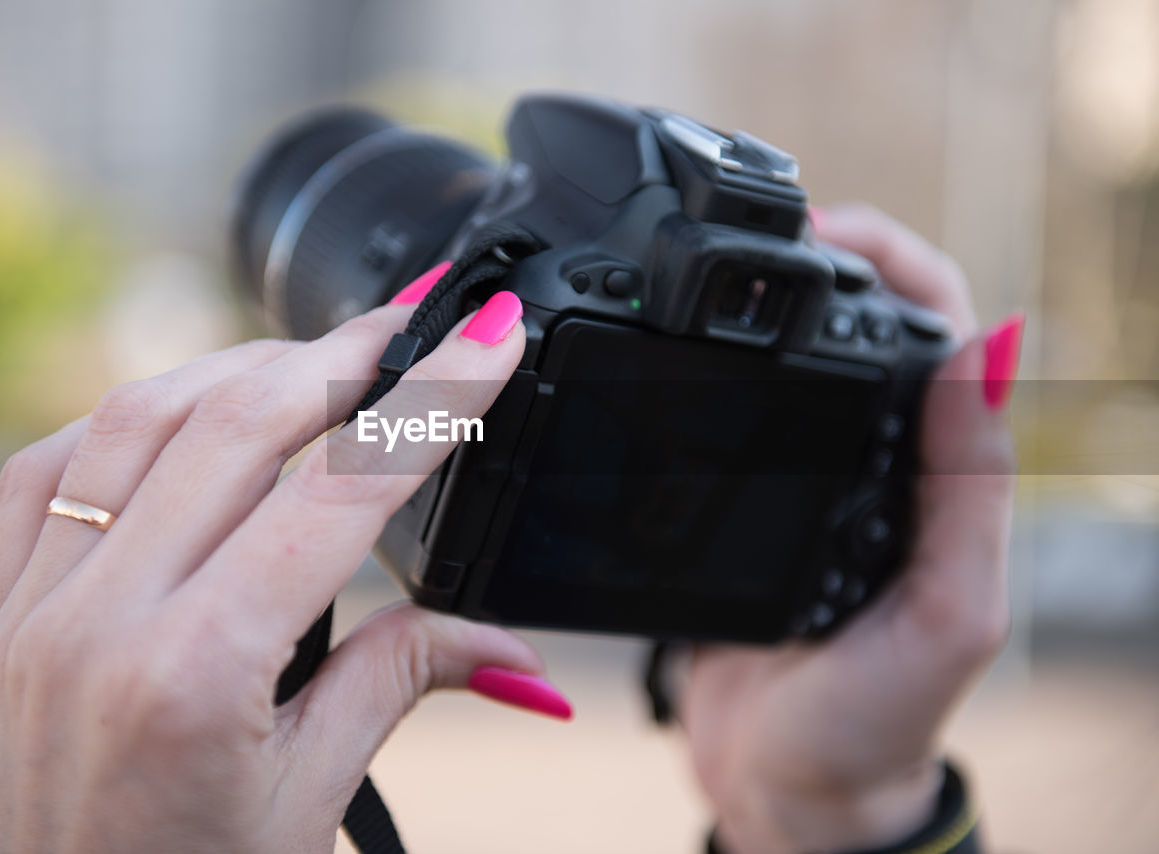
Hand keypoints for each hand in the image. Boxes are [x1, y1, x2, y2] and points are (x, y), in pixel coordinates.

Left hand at [0, 280, 571, 853]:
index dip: (431, 400)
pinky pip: (51, 467)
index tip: (490, 334)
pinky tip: (188, 414)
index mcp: (199, 673)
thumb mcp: (310, 800)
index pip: (342, 492)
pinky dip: (133, 416)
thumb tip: (511, 652)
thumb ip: (401, 684)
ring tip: (321, 361)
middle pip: (239, 421)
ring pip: (139, 416)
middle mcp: (102, 620)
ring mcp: (35, 609)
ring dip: (243, 367)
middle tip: (416, 322)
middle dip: (345, 354)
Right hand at [679, 205, 1022, 853]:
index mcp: (933, 475)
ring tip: (713, 266)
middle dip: (820, 256)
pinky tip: (672, 356)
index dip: (891, 260)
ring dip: (762, 306)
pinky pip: (721, 426)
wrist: (782, 790)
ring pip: (786, 367)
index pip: (934, 329)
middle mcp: (873, 467)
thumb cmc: (875, 719)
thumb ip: (968, 488)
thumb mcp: (946, 613)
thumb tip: (988, 346)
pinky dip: (703, 377)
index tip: (823, 229)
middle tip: (760, 226)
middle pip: (859, 325)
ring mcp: (801, 486)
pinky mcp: (734, 514)